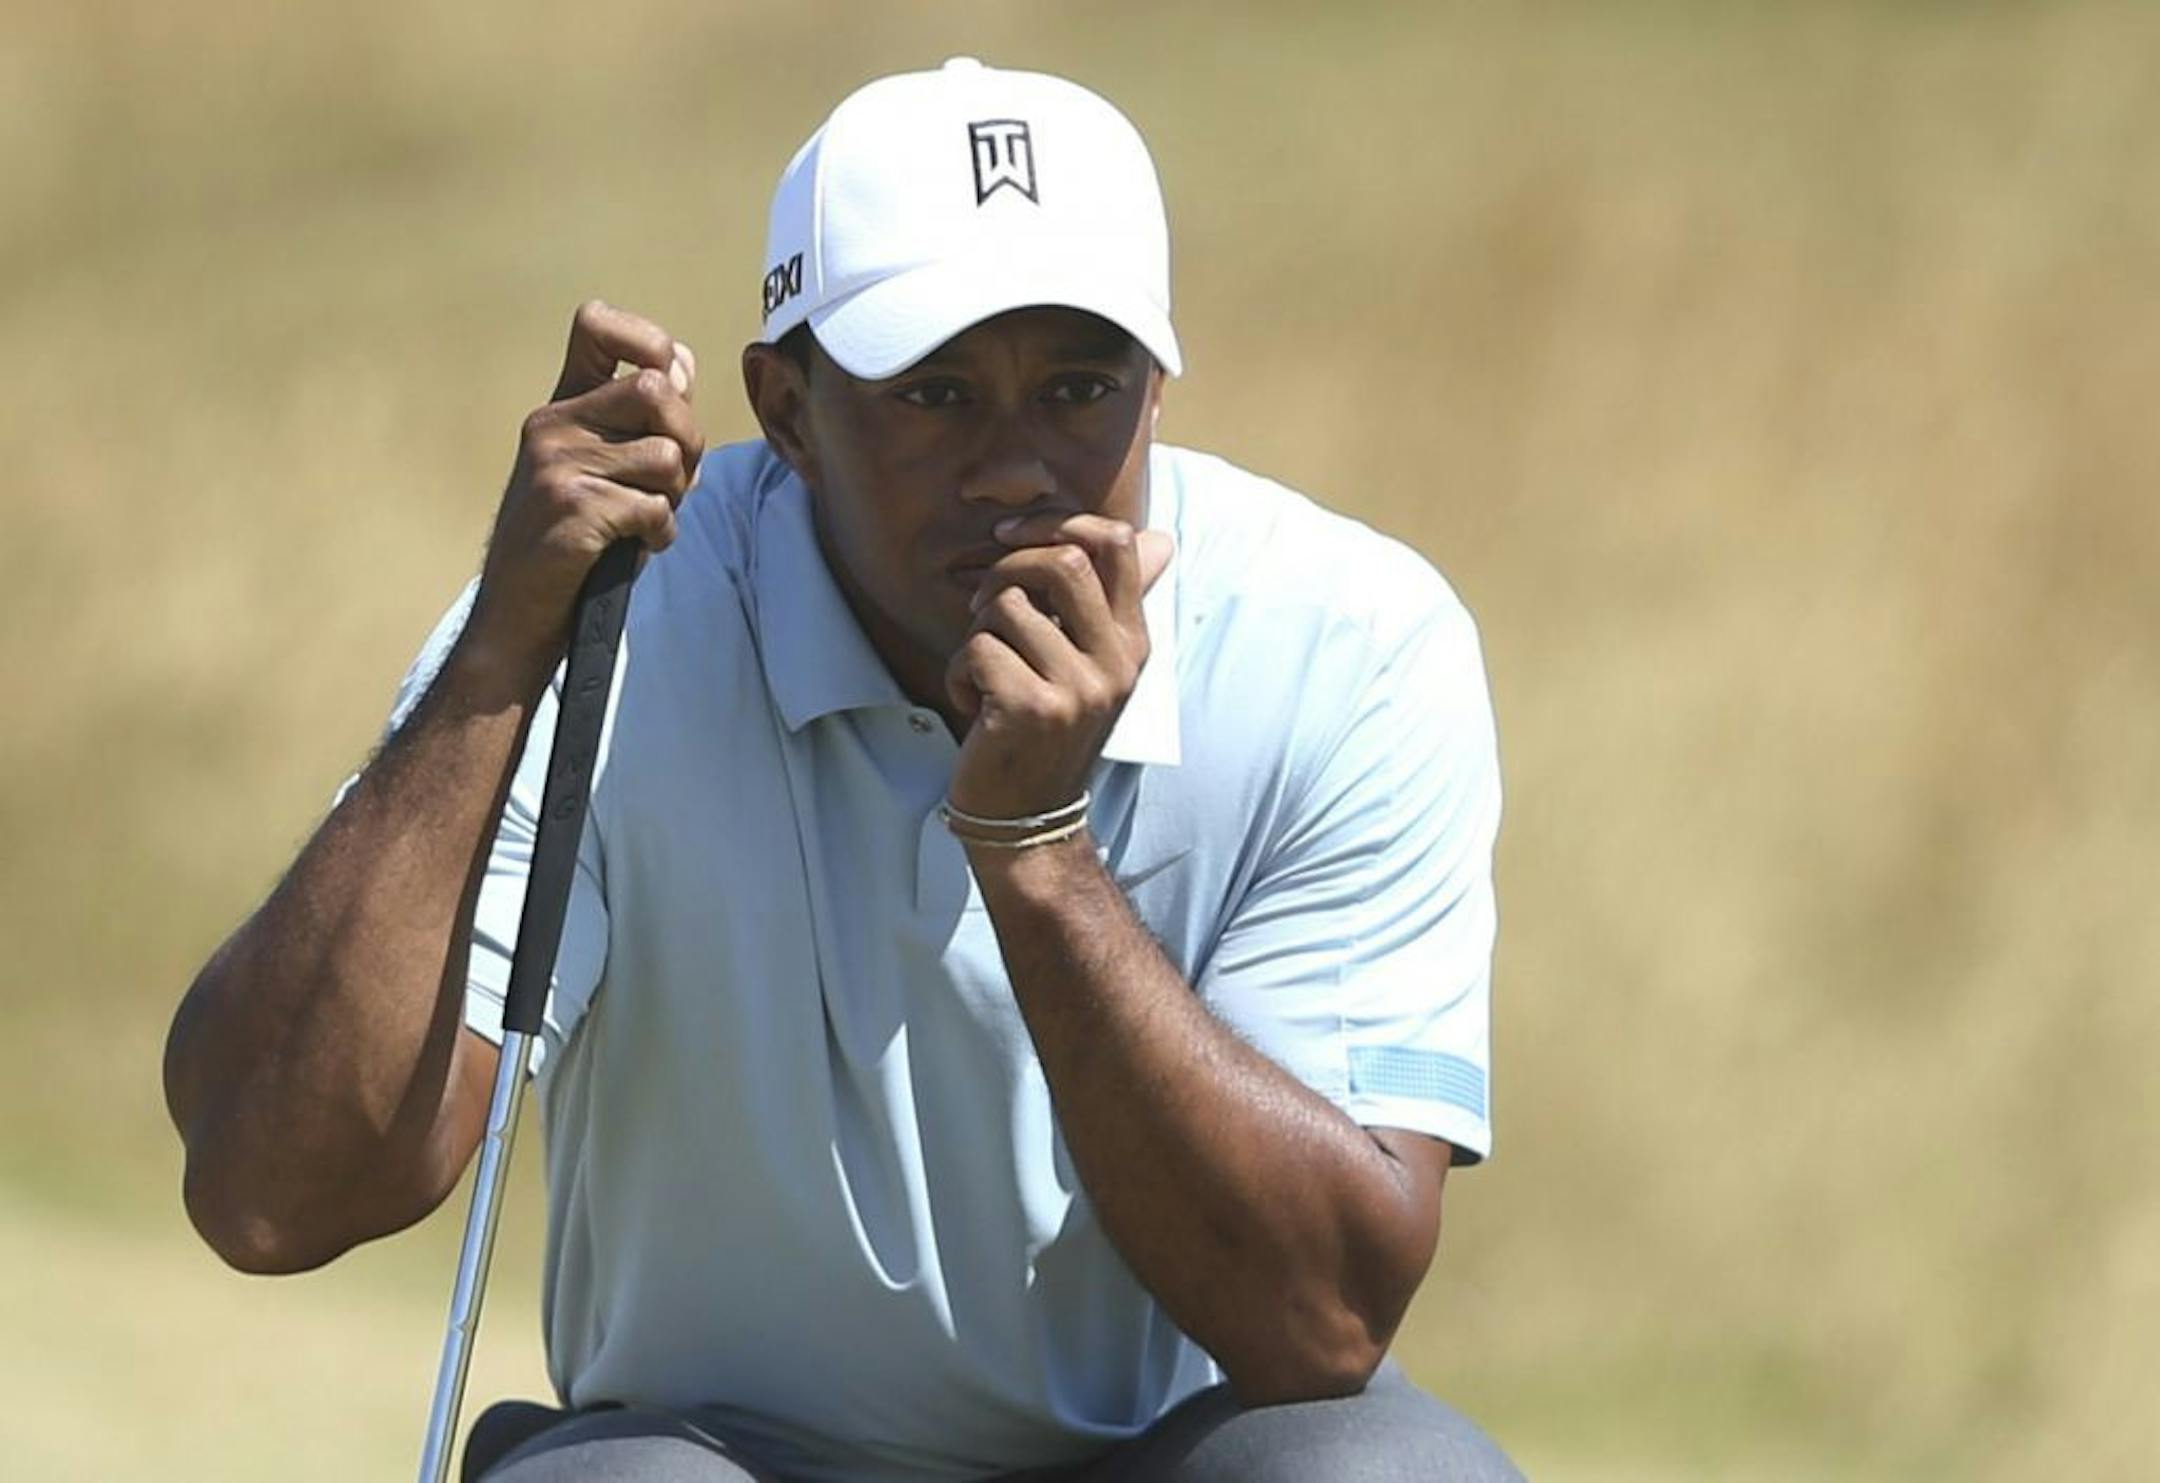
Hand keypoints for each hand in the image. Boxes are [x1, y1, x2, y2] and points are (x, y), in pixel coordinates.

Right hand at [464, 300, 702, 682]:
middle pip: (657, 390)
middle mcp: (553, 423)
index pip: (596, 323)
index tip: (669, 383)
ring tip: (646, 519)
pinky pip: (654, 506)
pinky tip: (637, 546)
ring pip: (666, 454)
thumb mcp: (602, 469)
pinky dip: (660, 534)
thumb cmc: (574, 543)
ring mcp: (557, 463)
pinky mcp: (571, 506)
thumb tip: (683, 364)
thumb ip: (641, 420)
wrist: (518, 613)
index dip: (650, 341)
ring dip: (675, 497)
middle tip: (673, 482)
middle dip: (689, 440)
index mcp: (562, 405)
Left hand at [944, 513, 1174, 820]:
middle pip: (1063, 561)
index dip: (1059, 522)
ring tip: (986, 672)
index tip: (1011, 537)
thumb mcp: (1094, 667)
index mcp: (1133, 644)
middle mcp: (1116, 663)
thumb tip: (1161, 539)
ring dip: (977, 633)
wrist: (1030, 821)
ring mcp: (1078, 688)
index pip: (1119, 543)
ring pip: (1008, 607)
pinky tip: (975, 705)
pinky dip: (960, 673)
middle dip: (1007, 569)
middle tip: (984, 603)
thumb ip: (1114, 603)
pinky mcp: (1033, 709)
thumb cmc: (1048, 732)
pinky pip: (978, 650)